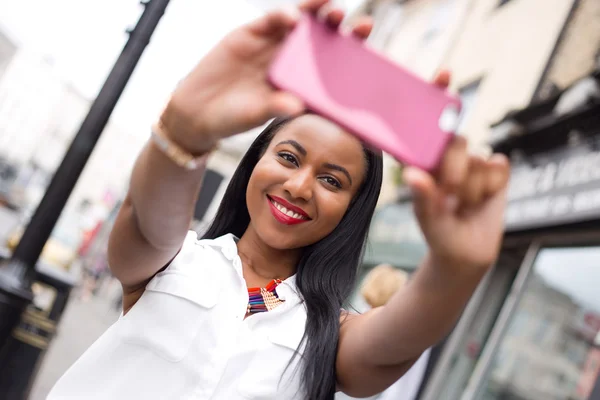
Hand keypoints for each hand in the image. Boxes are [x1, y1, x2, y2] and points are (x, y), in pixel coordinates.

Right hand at [159, 0, 373, 153]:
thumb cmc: (234, 117)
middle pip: (320, 37)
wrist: (198, 111)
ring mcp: (271, 44)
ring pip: (299, 22)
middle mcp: (290, 59)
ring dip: (315, 12)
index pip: (331, 63)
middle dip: (339, 27)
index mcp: (300, 80)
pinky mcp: (250, 33)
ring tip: (331, 7)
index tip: (368, 51)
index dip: (351, 53)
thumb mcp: (257, 115)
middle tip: (359, 23)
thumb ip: (275, 107)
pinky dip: (282, 16)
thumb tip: (295, 105)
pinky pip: (270, 20)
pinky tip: (293, 18)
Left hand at [404, 71, 510, 272]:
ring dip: (470, 190)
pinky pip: (498, 168)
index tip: (443, 75)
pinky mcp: (495, 172)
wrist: (466, 253)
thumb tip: (414, 175)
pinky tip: (479, 202)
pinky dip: (490, 189)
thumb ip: (423, 198)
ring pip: (477, 162)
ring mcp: (472, 161)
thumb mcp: (427, 218)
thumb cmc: (438, 232)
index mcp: (424, 159)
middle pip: (457, 141)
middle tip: (449, 194)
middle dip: (454, 172)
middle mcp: (447, 155)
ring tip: (461, 206)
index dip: (436, 96)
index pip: (428, 123)